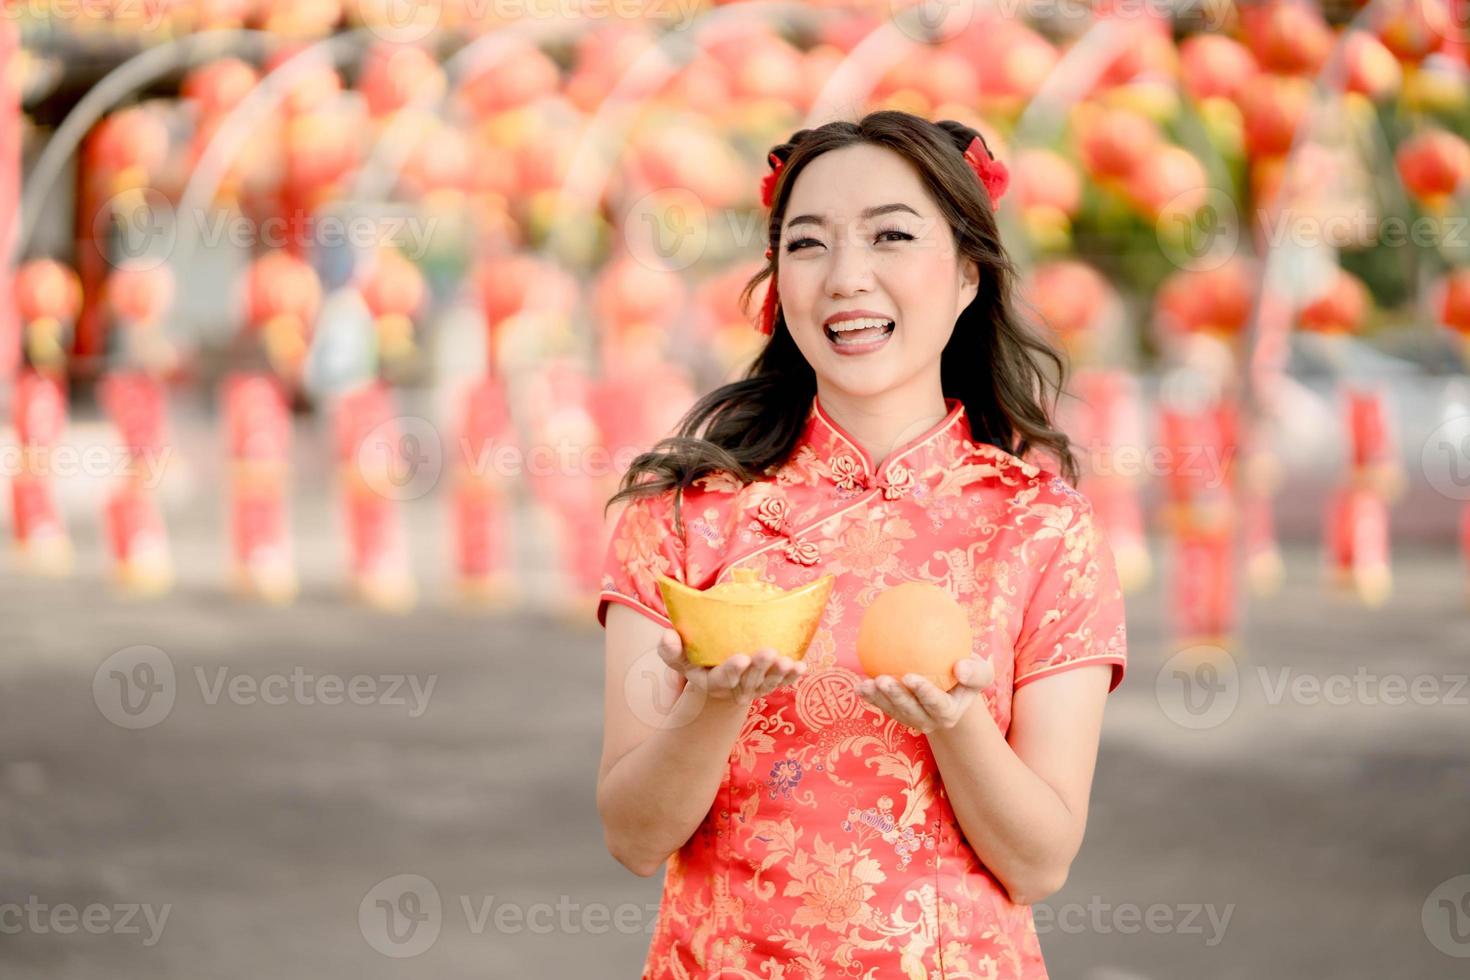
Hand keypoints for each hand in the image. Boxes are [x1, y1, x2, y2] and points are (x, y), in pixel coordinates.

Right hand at [657, 629, 807, 704]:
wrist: (717, 677)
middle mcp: (735, 688)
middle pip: (749, 680)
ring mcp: (754, 688)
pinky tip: (801, 667)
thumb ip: (670, 649)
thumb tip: (667, 635)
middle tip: (768, 651)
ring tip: (787, 661)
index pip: (722, 678)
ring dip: (779, 673)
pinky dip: (792, 676)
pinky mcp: (769, 684)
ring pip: (768, 682)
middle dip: (760, 668)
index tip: (740, 658)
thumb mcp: (679, 658)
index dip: (732, 670)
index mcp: (713, 682)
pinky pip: (782, 681)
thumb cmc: (697, 661)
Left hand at [857, 655, 994, 731]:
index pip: (937, 705)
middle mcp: (929, 720)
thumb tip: (960, 667)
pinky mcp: (897, 711)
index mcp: (949, 713)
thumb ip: (976, 671)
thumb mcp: (982, 672)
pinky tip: (859, 685)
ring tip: (866, 684)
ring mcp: (910, 718)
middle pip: (911, 711)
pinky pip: (882, 705)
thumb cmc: (968, 673)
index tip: (911, 677)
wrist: (953, 682)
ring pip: (893, 710)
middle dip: (896, 697)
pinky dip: (870, 697)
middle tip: (883, 680)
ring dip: (878, 698)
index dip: (924, 693)